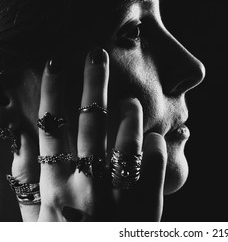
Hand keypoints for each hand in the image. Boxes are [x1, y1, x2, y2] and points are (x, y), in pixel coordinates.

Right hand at [11, 48, 166, 220]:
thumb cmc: (63, 240)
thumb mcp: (34, 217)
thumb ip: (25, 177)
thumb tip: (19, 133)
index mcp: (55, 188)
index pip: (51, 129)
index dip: (52, 94)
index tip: (55, 61)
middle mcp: (85, 189)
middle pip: (89, 127)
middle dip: (92, 87)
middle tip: (97, 54)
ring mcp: (117, 200)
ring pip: (125, 145)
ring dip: (129, 117)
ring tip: (129, 99)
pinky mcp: (145, 211)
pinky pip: (155, 173)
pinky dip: (157, 151)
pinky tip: (157, 137)